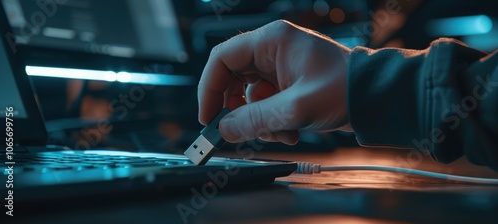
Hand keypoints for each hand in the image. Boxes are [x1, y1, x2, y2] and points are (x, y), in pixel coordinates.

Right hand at [198, 20, 351, 144]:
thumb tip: (223, 129)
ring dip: (260, 122)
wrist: (376, 98)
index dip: (209, 88)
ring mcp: (280, 69)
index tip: (208, 116)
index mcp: (271, 41)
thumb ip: (254, 119)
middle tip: (237, 133)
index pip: (222, 59)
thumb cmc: (344, 90)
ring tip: (282, 134)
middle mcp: (273, 51)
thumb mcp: (294, 108)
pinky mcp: (288, 85)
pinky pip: (266, 106)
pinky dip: (273, 123)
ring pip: (249, 98)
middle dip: (237, 111)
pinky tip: (292, 133)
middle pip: (233, 80)